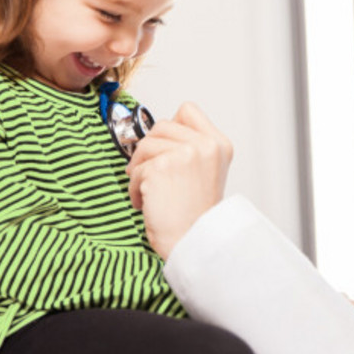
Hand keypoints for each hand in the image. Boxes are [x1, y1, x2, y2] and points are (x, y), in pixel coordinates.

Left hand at [126, 102, 232, 259]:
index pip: (187, 110)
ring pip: (145, 145)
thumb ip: (190, 147)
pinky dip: (135, 188)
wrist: (194, 242)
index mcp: (219, 144)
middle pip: (161, 126)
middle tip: (152, 174)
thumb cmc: (195, 215)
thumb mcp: (206, 171)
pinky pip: (136, 169)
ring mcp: (185, 153)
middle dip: (150, 151)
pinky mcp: (162, 166)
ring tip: (150, 192)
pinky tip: (146, 203)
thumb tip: (154, 135)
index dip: (171, 129)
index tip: (168, 151)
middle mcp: (206, 145)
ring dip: (140, 170)